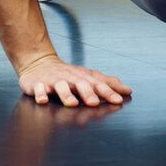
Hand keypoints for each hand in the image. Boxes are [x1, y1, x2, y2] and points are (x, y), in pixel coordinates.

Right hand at [17, 55, 131, 106]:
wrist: (39, 62)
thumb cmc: (68, 74)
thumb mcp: (88, 76)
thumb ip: (107, 84)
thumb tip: (127, 90)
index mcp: (83, 77)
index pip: (98, 84)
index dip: (108, 92)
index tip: (117, 100)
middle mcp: (69, 78)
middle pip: (80, 84)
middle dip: (87, 93)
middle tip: (94, 103)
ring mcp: (53, 80)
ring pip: (60, 86)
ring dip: (66, 94)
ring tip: (71, 103)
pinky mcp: (37, 84)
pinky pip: (38, 88)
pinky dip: (40, 93)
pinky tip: (43, 99)